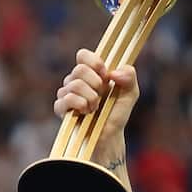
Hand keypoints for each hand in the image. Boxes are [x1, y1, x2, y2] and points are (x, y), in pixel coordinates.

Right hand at [53, 49, 141, 163]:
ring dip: (91, 97)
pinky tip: (86, 112)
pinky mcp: (61, 108)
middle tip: (102, 95)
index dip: (94, 62)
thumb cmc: (117, 113)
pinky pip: (66, 98)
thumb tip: (113, 73)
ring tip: (95, 108)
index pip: (83, 55)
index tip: (105, 75)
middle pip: (80, 69)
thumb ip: (129, 76)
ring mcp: (66, 93)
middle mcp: (76, 80)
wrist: (110, 136)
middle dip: (96, 83)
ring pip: (74, 84)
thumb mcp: (130, 93)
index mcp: (90, 72)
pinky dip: (80, 104)